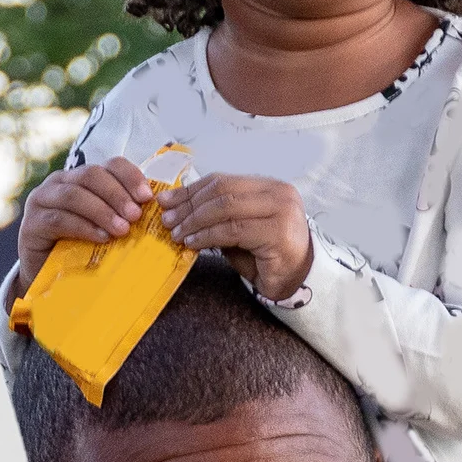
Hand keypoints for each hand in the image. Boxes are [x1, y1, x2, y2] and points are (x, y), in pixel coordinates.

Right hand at [17, 157, 153, 287]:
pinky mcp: (31, 223)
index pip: (109, 164)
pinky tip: (101, 238)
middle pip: (91, 175)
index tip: (147, 197)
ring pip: (75, 195)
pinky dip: (84, 227)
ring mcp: (42, 200)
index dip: (130, 176)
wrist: (46, 275)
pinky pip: (59, 220)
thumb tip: (155, 210)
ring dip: (102, 211)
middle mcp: (60, 182)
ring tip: (122, 229)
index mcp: (82, 177)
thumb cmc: (80, 247)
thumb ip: (121, 214)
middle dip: (117, 194)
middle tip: (136, 215)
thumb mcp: (104, 226)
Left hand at [157, 174, 312, 301]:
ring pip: (225, 207)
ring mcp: (281, 211)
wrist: (295, 281)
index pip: (223, 180)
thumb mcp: (236, 231)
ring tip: (176, 233)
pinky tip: (192, 243)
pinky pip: (232, 230)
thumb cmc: (265, 257)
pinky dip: (207, 235)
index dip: (191, 189)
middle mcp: (278, 193)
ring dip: (195, 221)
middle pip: (222, 190)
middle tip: (167, 219)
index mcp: (268, 186)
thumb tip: (176, 208)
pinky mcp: (277, 232)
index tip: (166, 201)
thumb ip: (215, 216)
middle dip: (189, 205)